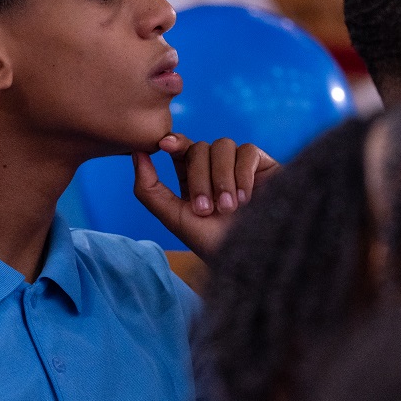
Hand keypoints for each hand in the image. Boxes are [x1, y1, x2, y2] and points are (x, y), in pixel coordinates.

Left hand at [132, 134, 278, 260]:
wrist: (252, 258)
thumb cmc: (212, 243)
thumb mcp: (174, 218)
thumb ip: (149, 189)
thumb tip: (136, 153)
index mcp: (193, 179)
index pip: (182, 148)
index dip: (174, 142)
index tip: (165, 145)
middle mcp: (216, 169)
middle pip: (199, 148)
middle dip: (199, 178)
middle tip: (206, 210)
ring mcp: (240, 165)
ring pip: (223, 145)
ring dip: (221, 178)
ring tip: (228, 208)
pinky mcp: (264, 166)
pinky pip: (248, 152)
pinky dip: (243, 175)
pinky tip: (247, 200)